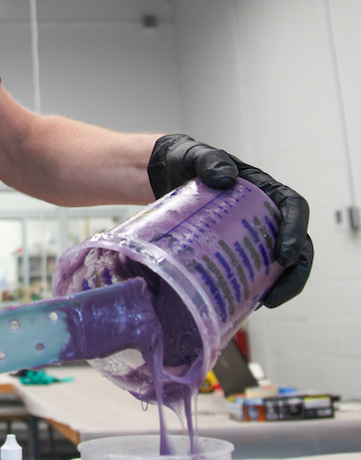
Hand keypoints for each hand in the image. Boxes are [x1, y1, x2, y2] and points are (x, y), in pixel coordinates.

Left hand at [147, 134, 312, 307]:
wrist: (162, 174)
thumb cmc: (184, 162)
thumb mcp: (195, 156)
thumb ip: (209, 161)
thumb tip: (226, 178)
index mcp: (263, 188)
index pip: (293, 208)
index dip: (296, 232)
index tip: (285, 256)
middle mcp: (264, 212)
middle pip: (297, 243)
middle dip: (294, 272)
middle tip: (276, 295)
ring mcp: (251, 231)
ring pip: (280, 261)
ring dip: (280, 284)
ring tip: (264, 303)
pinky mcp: (234, 246)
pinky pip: (254, 268)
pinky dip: (255, 285)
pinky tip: (244, 301)